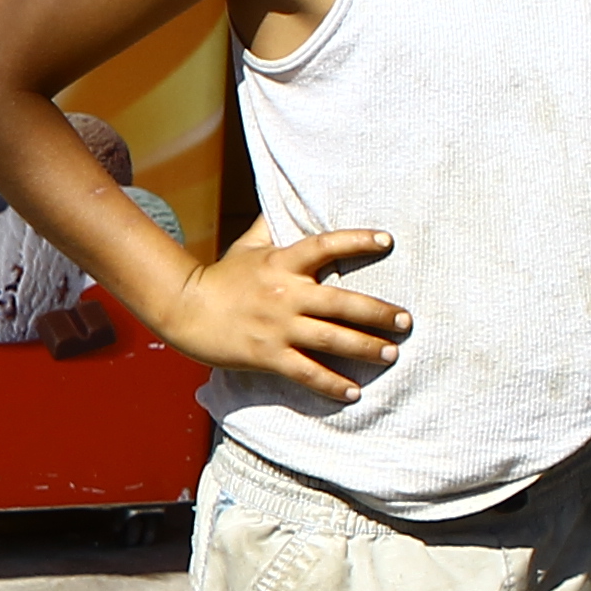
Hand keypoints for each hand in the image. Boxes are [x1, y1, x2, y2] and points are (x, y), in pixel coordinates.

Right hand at [155, 220, 410, 402]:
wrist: (185, 309)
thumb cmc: (221, 277)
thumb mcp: (249, 246)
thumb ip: (274, 225)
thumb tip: (293, 198)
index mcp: (282, 262)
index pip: (325, 245)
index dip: (357, 241)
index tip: (387, 242)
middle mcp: (285, 294)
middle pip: (342, 303)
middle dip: (379, 313)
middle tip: (405, 322)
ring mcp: (277, 327)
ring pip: (332, 339)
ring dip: (366, 349)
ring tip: (391, 355)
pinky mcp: (267, 354)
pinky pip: (306, 372)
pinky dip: (331, 384)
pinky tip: (353, 392)